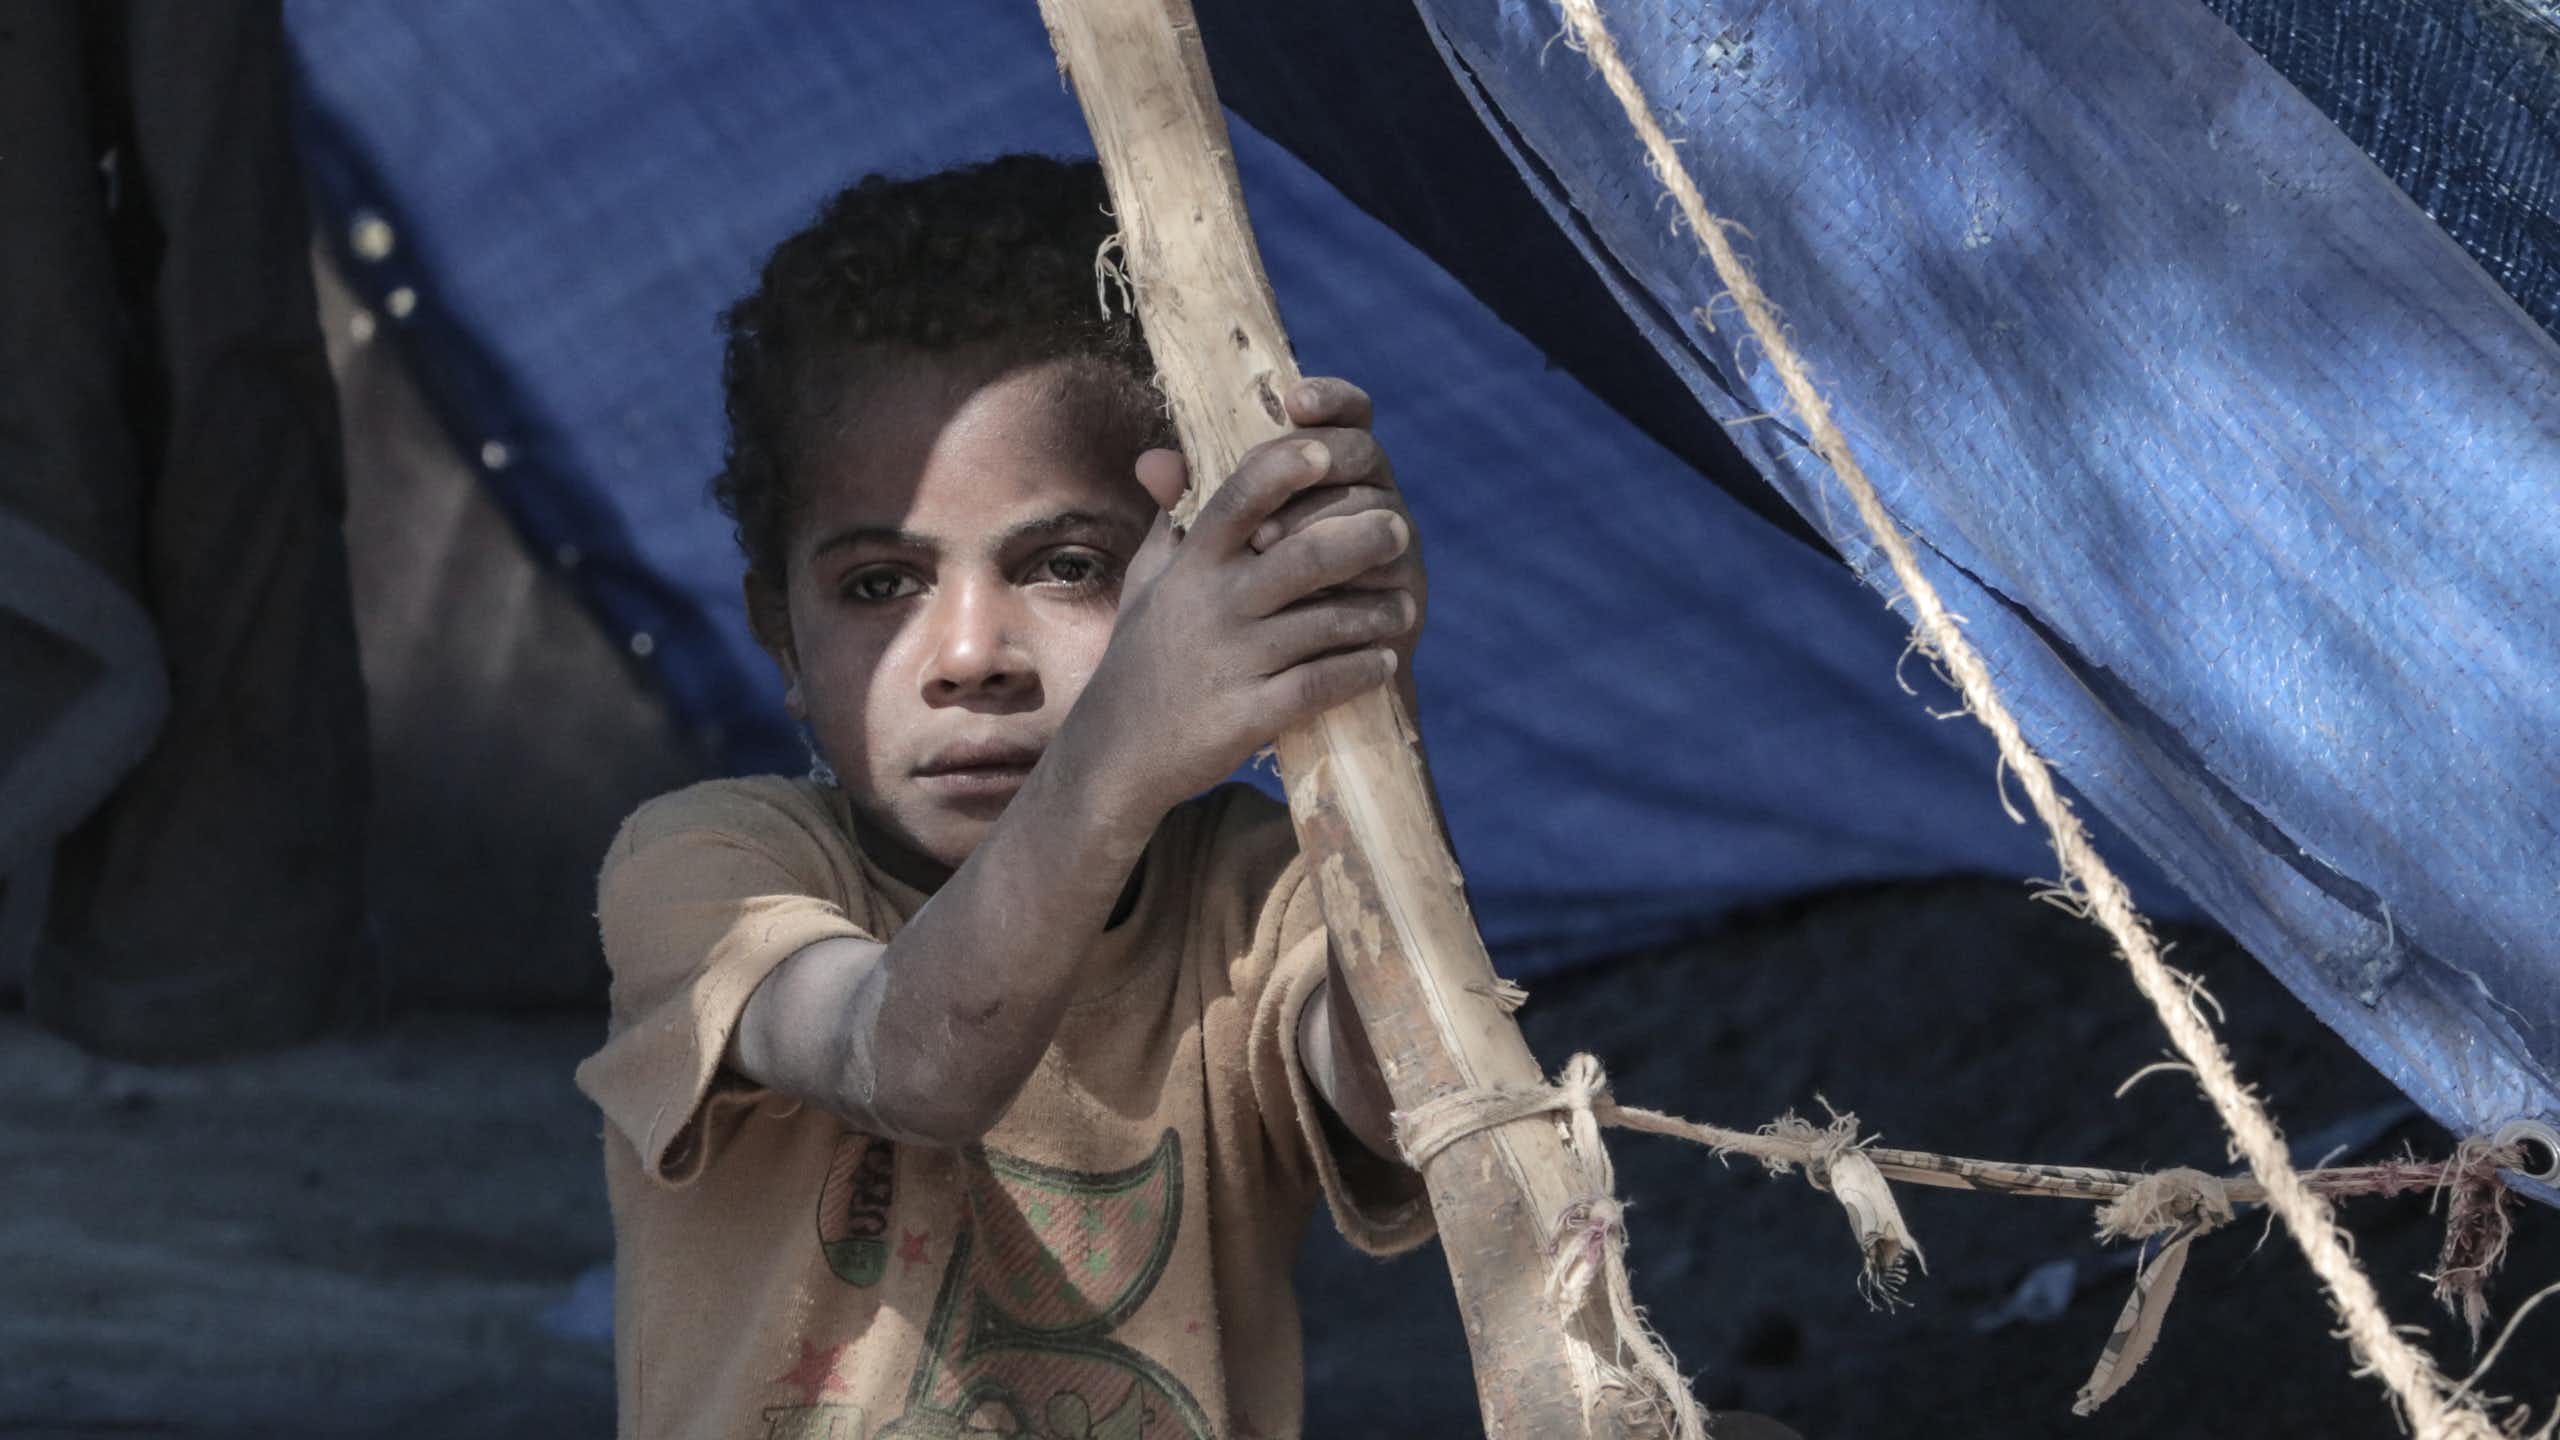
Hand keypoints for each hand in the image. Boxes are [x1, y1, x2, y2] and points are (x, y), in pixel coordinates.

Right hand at [1065, 377, 1424, 818]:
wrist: (1116, 753)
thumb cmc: (1140, 655)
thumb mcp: (1146, 582)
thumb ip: (1171, 521)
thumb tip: (1168, 458)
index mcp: (1191, 564)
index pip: (1240, 496)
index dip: (1286, 466)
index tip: (1330, 450)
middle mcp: (1211, 604)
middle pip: (1303, 556)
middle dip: (1362, 538)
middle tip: (1399, 529)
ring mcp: (1232, 661)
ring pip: (1326, 622)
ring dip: (1377, 612)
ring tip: (1403, 605)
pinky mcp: (1248, 715)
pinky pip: (1322, 684)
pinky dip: (1361, 670)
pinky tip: (1383, 662)